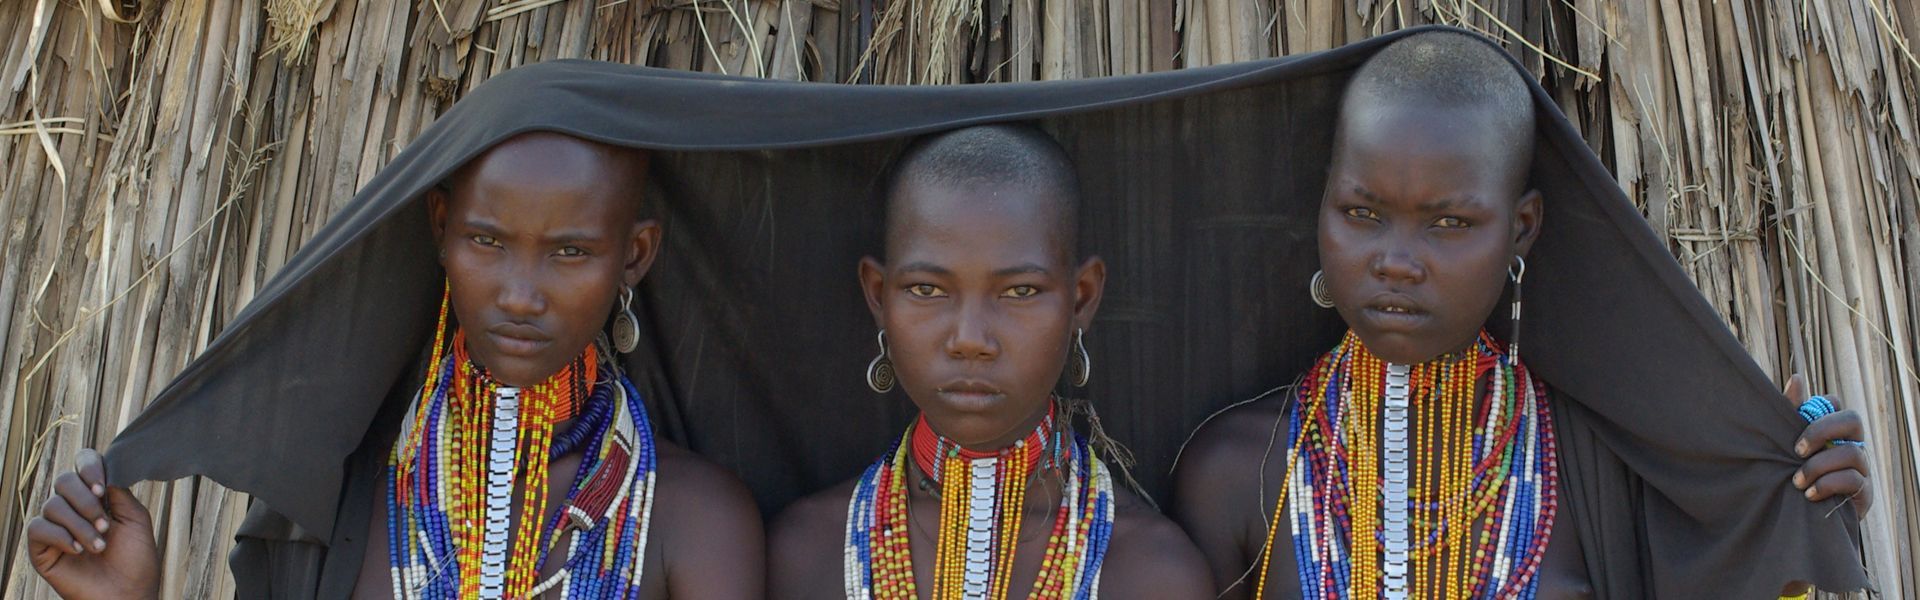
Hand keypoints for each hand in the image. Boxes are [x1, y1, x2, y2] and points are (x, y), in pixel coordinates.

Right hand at [25, 448, 160, 599]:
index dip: (89, 468)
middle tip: (105, 524)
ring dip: (80, 525)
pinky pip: (38, 528)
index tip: (103, 488)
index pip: (83, 464)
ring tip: (99, 546)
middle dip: (86, 500)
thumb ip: (120, 491)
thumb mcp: (135, 519)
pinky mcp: (41, 548)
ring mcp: (56, 527)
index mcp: (96, 496)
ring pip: (53, 505)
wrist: (128, 593)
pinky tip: (78, 550)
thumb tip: (105, 470)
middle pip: (64, 480)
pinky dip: (60, 536)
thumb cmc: (135, 559)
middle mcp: (73, 507)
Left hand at [1784, 375, 1871, 517]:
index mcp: (1832, 430)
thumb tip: (1797, 378)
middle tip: (1796, 450)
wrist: (1802, 517)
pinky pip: (1854, 480)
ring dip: (1818, 466)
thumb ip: (1791, 414)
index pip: (1836, 404)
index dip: (1818, 408)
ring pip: (1852, 453)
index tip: (1793, 423)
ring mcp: (1862, 467)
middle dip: (1822, 431)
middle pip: (1852, 420)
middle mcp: (1852, 443)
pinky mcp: (1864, 492)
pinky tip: (1809, 495)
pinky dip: (1828, 485)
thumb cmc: (1794, 473)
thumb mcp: (1787, 445)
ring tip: (1797, 481)